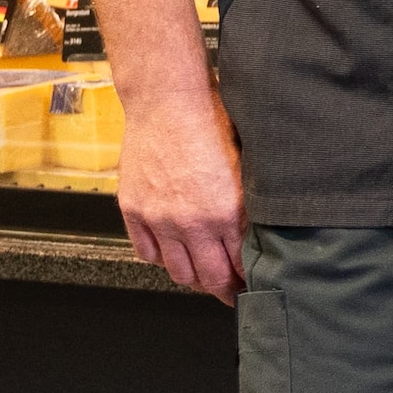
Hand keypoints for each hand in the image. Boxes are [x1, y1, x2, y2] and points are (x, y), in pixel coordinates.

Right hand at [113, 88, 247, 302]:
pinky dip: (160, 258)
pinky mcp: (133, 209)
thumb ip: (248, 207)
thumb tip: (259, 237)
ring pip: (177, 271)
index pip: (238, 267)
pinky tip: (173, 251)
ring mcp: (158, 218)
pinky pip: (146, 252)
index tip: (252, 287)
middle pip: (208, 278)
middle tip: (231, 291)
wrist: (167, 100)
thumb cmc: (211, 122)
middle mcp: (190, 222)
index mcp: (225, 212)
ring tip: (203, 271)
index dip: (247, 282)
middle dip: (223, 289)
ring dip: (192, 276)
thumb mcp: (245, 166)